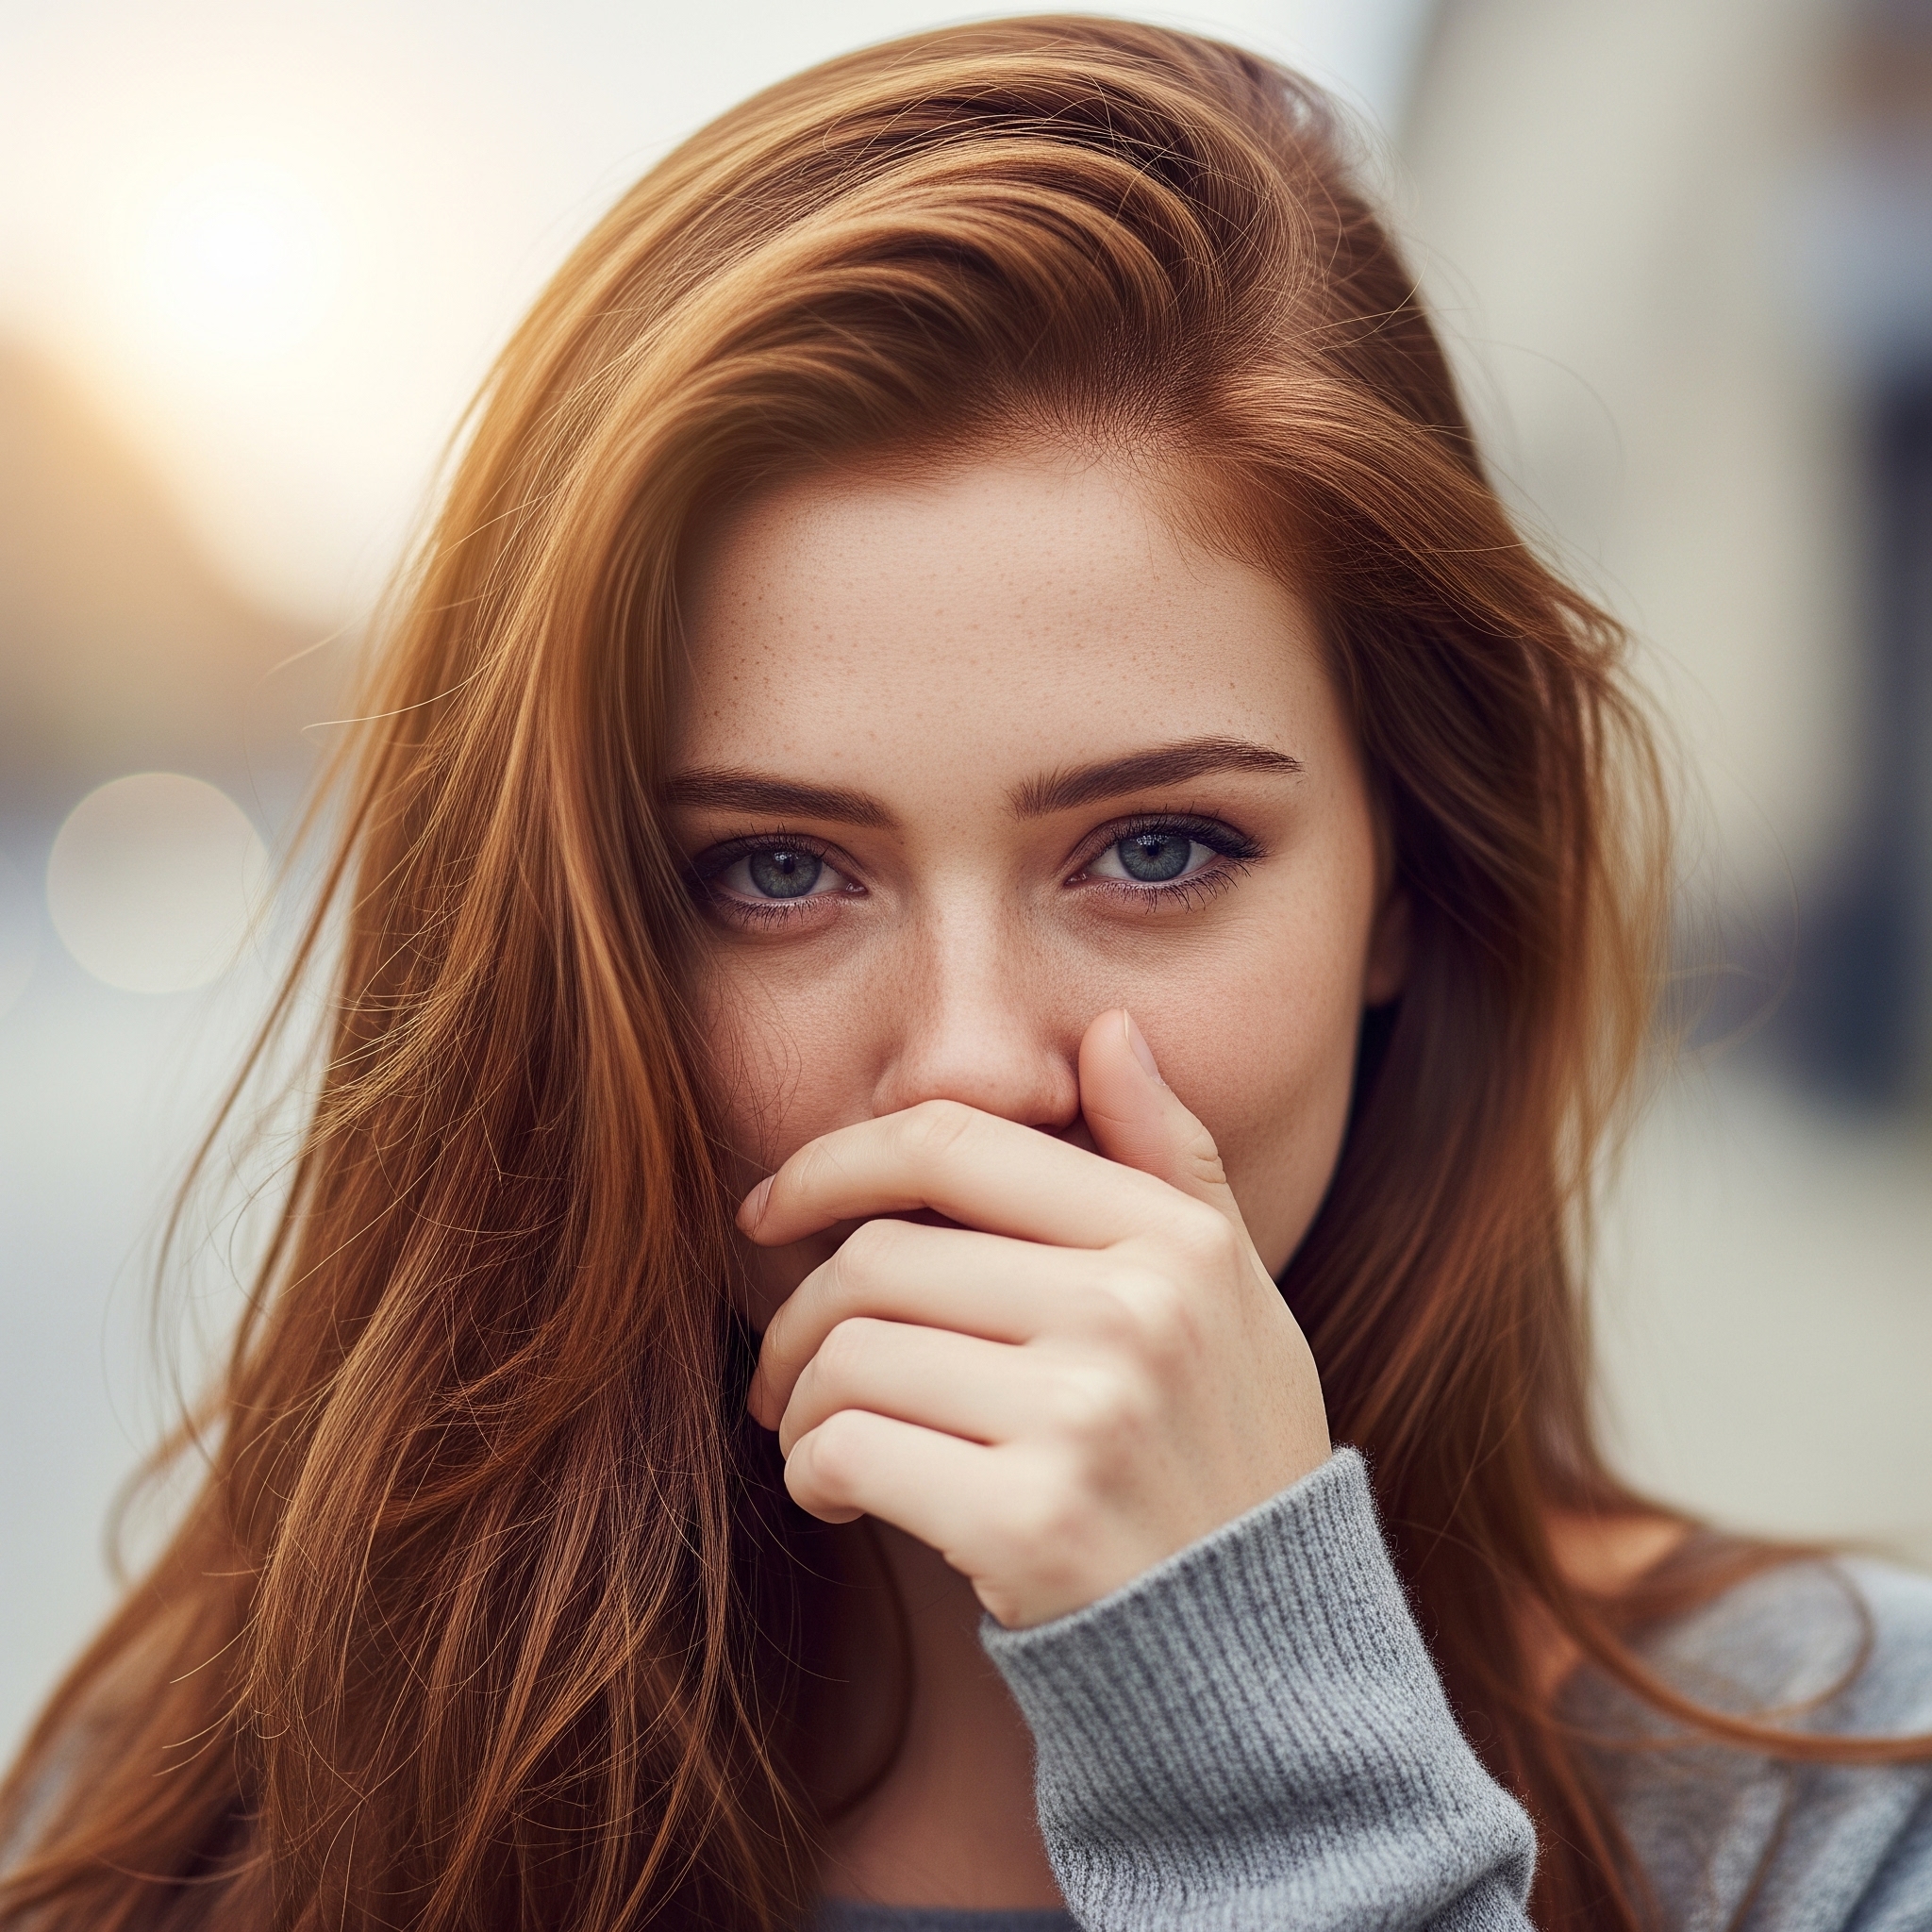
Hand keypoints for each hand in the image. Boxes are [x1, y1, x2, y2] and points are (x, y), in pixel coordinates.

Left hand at [741, 1009, 1330, 1628]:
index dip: (832, 1161)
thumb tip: (1108, 1030)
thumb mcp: (1231, 1294)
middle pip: (878, 1257)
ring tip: (819, 1435)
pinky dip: (812, 1469)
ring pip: (850, 1354)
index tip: (772, 1208)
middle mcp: (1134, 1310)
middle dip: (799, 1313)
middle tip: (783, 1366)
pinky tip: (838, 1492)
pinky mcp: (1033, 1522)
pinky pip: (849, 1450)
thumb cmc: (1226, 1454)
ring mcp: (1086, 1415)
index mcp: (1169, 1238)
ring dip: (797, 1400)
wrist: (1259, 1657)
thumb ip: (1170, 1155)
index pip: (953, 1143)